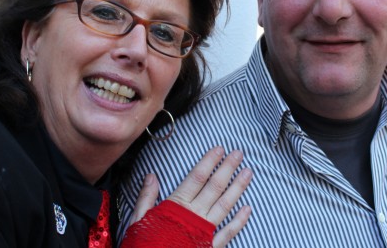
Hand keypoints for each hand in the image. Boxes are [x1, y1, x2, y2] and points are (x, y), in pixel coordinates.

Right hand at [130, 146, 252, 246]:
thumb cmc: (143, 245)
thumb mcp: (138, 220)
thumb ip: (146, 197)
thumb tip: (151, 175)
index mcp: (177, 206)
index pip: (197, 178)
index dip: (209, 162)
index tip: (220, 149)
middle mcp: (194, 216)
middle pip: (215, 187)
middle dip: (228, 168)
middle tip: (239, 153)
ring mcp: (204, 232)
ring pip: (225, 205)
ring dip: (237, 188)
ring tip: (248, 173)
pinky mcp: (210, 247)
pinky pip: (228, 233)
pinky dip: (239, 221)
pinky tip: (248, 209)